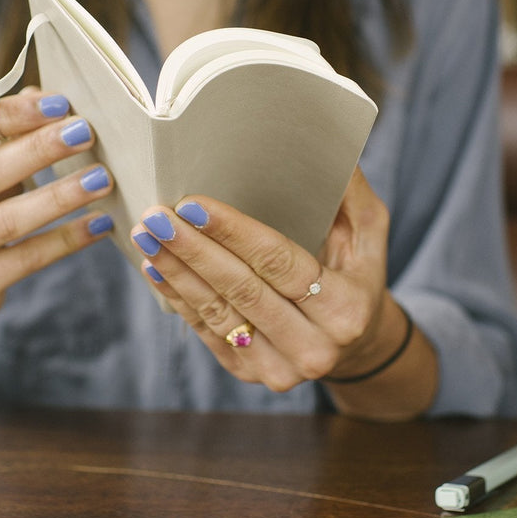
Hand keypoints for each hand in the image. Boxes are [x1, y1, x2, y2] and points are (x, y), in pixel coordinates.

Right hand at [0, 87, 113, 336]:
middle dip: (40, 150)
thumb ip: (2, 133)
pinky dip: (67, 240)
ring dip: (60, 196)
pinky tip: (98, 223)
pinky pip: (26, 260)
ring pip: (7, 220)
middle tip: (84, 133)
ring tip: (101, 179)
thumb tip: (44, 98)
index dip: (11, 115)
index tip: (59, 104)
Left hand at [129, 167, 424, 399]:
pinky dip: (178, 299)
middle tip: (158, 217)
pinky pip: (207, 333)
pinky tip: (155, 269)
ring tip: (147, 237)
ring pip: (218, 314)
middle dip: (194, 250)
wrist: (356, 344)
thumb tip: (327, 144)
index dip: (234, 233)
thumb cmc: (357, 273)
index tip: (194, 204)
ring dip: (176, 273)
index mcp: (345, 308)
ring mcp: (281, 368)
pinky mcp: (251, 374)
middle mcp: (315, 346)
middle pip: (242, 289)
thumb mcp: (369, 232)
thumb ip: (349, 192)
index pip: (280, 263)